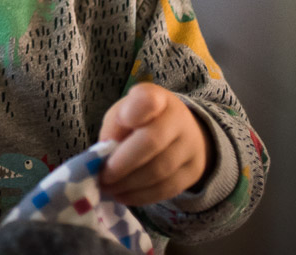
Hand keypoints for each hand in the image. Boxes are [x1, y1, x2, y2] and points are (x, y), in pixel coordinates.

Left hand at [98, 83, 209, 205]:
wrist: (181, 133)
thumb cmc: (141, 121)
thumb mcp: (123, 113)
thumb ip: (113, 128)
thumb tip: (103, 156)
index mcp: (157, 98)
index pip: (149, 100)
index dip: (135, 110)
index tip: (122, 119)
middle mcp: (179, 119)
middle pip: (152, 141)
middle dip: (122, 163)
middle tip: (102, 176)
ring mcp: (190, 146)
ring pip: (159, 171)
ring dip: (128, 184)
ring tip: (107, 188)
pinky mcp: (193, 172)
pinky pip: (166, 189)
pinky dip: (140, 196)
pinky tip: (123, 195)